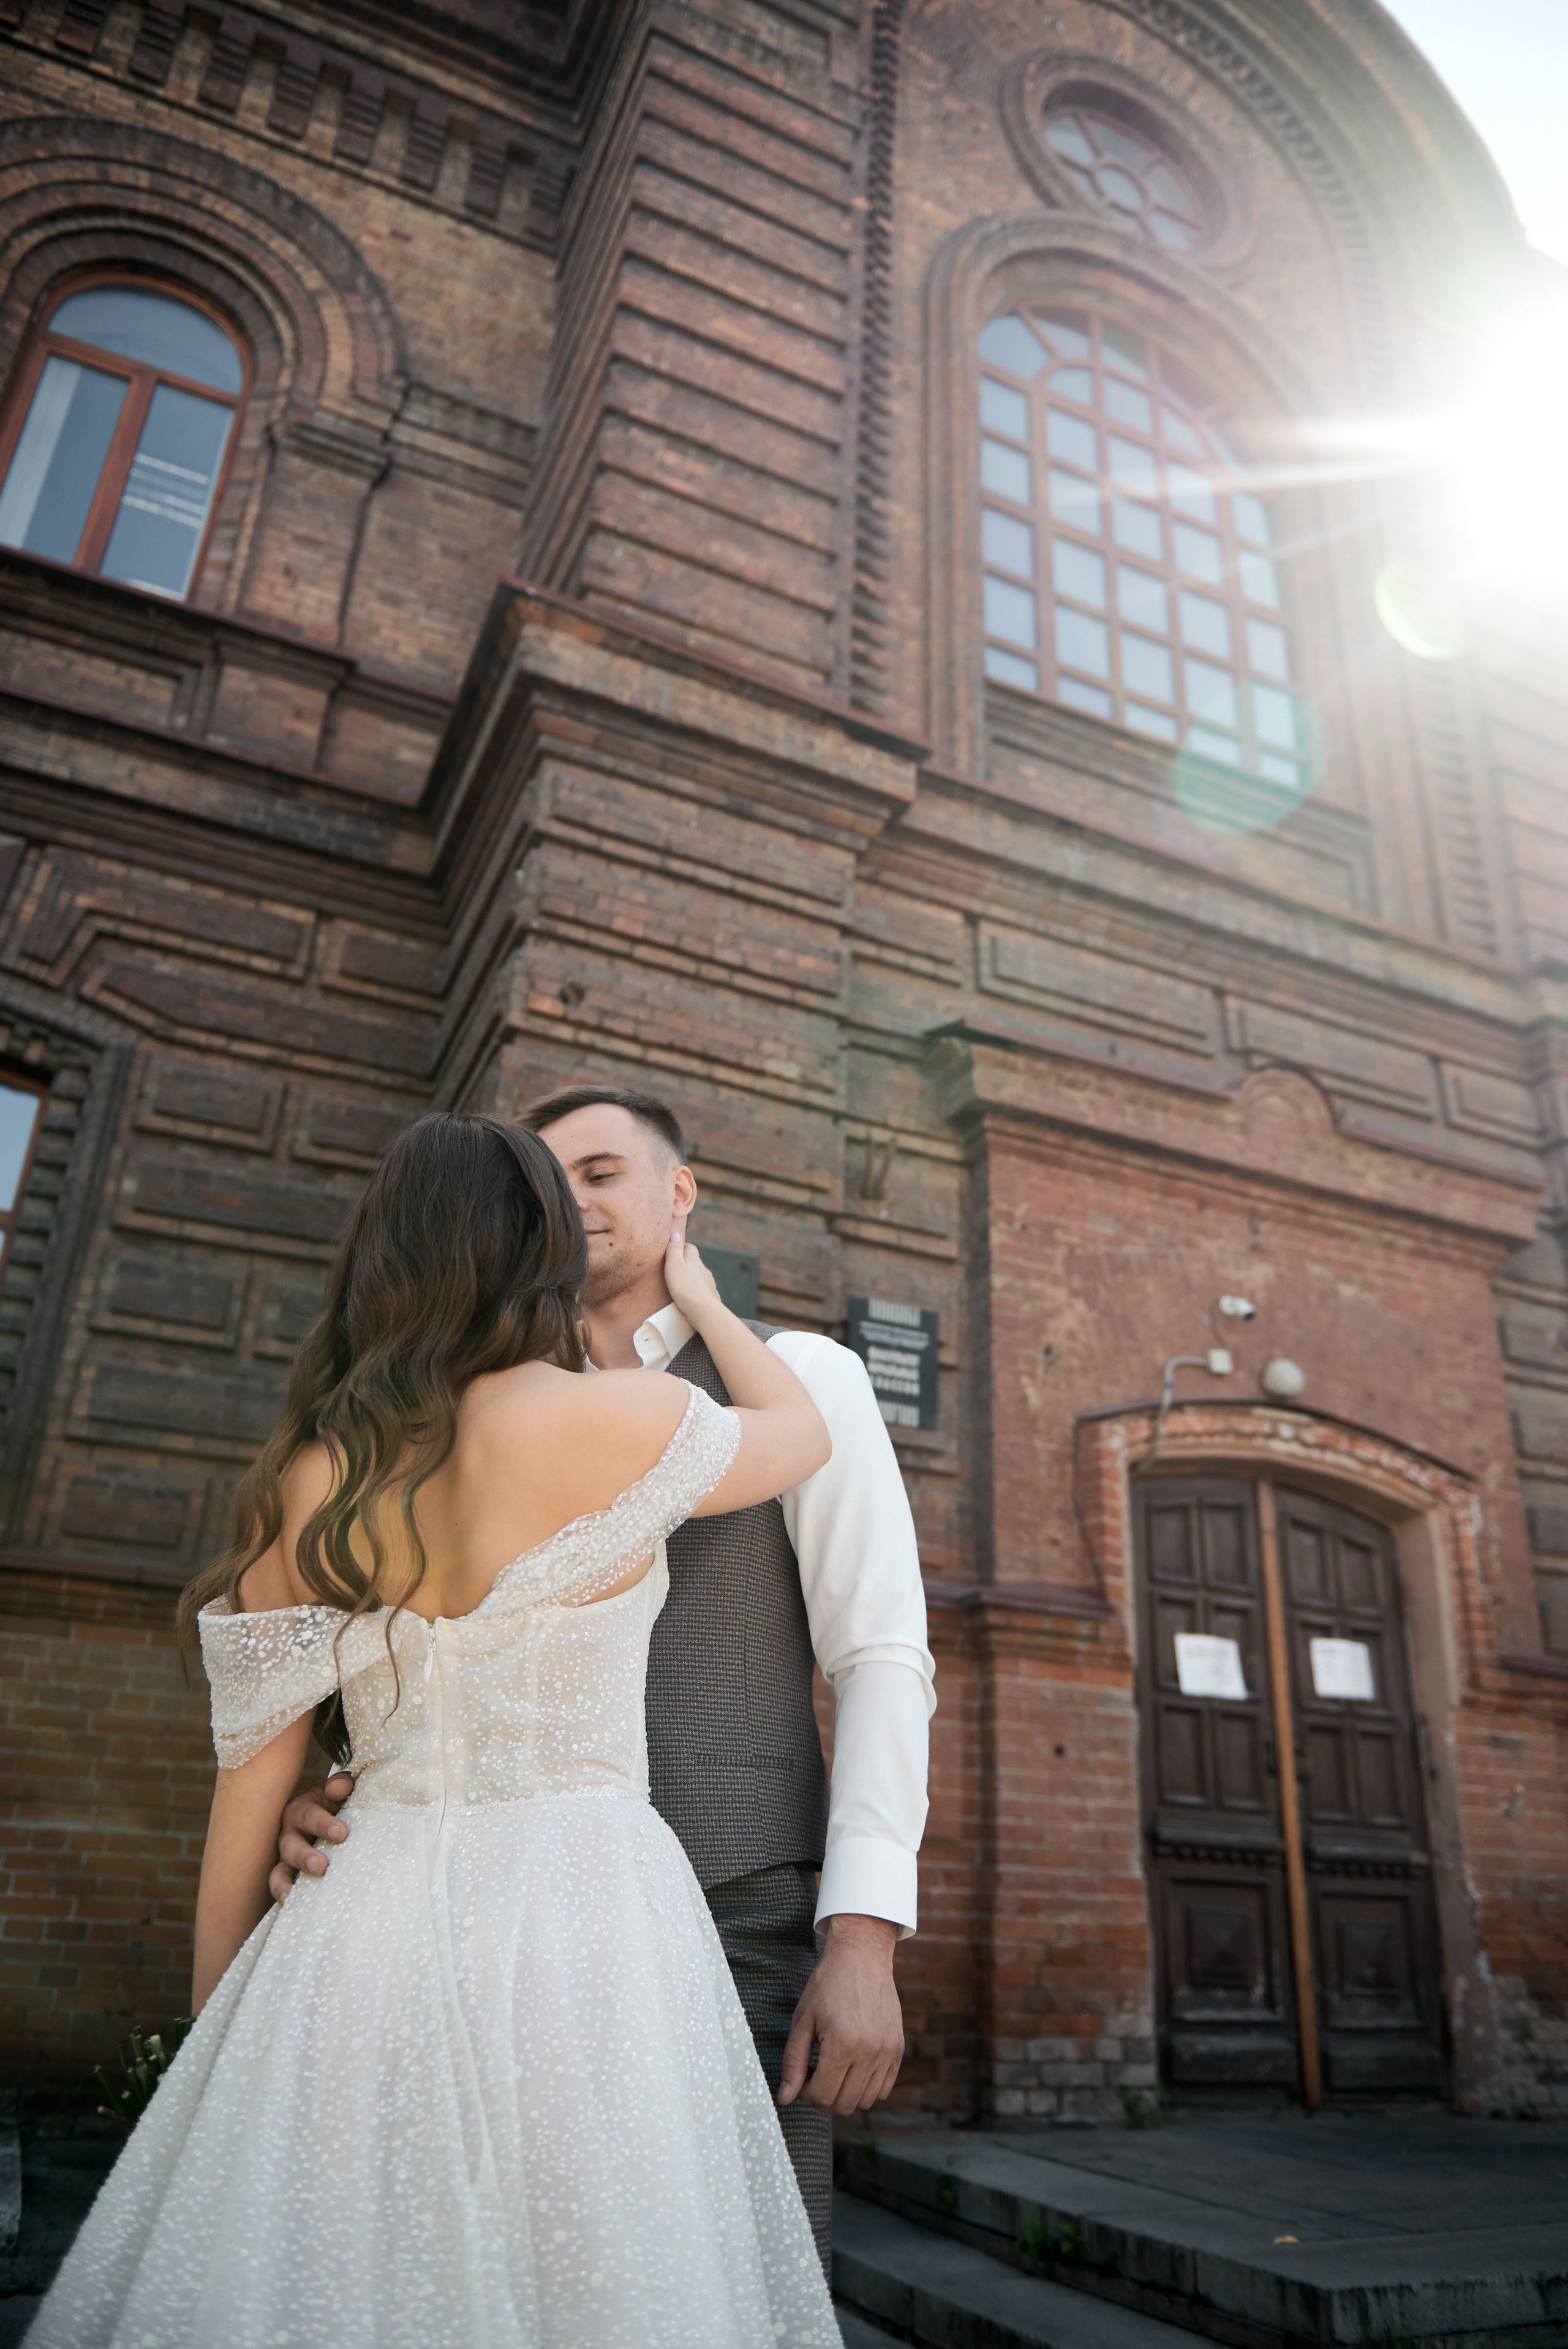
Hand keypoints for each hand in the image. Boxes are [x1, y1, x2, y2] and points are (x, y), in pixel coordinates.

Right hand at [267, 1773, 352, 1905]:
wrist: (324, 1818)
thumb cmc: (332, 1805)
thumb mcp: (336, 1792)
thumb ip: (340, 1786)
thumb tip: (340, 1787)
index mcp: (302, 1810)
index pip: (310, 1816)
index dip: (324, 1824)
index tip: (342, 1834)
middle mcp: (289, 1834)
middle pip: (292, 1846)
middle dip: (305, 1856)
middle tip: (321, 1866)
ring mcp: (285, 1858)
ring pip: (279, 1871)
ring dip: (284, 1883)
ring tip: (292, 1896)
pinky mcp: (287, 1876)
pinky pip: (280, 1887)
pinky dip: (283, 1896)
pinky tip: (290, 1906)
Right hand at [662, 1231, 725, 1329]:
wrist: (703, 1311)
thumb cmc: (685, 1287)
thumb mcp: (674, 1265)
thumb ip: (674, 1249)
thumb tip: (675, 1233)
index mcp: (694, 1260)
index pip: (690, 1247)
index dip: (682, 1246)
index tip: (674, 1250)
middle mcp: (704, 1270)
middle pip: (695, 1262)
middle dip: (687, 1263)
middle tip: (674, 1268)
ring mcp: (709, 1284)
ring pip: (700, 1277)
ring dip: (692, 1278)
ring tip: (681, 1285)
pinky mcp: (710, 1297)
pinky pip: (703, 1291)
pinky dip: (697, 1291)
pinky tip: (691, 1297)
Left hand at [778, 1914, 903, 2115]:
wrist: (861, 1955)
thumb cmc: (827, 1984)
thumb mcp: (803, 2020)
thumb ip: (793, 2062)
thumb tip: (784, 2098)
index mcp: (843, 2043)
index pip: (823, 2096)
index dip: (806, 2093)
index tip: (802, 2075)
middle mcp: (870, 2051)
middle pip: (844, 2104)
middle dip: (824, 2097)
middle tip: (815, 2073)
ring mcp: (887, 2051)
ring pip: (866, 2100)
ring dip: (845, 2094)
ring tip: (834, 2069)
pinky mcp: (898, 2048)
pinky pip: (884, 2088)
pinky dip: (866, 2087)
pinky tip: (853, 2066)